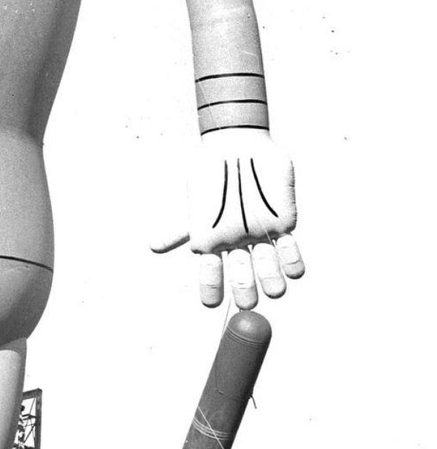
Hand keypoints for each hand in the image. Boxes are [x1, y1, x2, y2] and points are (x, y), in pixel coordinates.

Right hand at [187, 128, 303, 308]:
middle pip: (240, 273)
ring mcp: (260, 232)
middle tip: (248, 301)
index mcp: (212, 240)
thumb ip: (178, 228)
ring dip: (270, 278)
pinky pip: (290, 247)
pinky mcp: (283, 221)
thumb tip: (154, 247)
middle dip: (244, 288)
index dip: (211, 289)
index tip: (211, 304)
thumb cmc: (210, 173)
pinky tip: (294, 271)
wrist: (237, 145)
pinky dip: (292, 261)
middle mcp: (236, 241)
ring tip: (275, 290)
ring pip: (266, 263)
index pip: (210, 272)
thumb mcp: (195, 203)